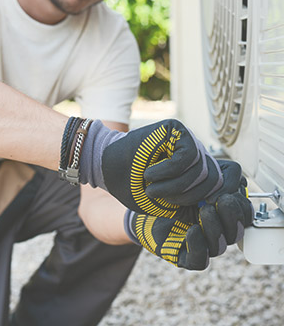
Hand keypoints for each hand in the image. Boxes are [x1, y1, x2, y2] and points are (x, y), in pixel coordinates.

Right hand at [81, 118, 222, 213]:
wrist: (109, 169)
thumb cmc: (137, 188)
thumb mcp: (169, 204)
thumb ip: (195, 203)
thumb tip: (221, 203)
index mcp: (199, 171)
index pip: (229, 180)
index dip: (225, 196)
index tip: (205, 209)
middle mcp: (197, 154)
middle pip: (215, 180)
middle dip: (189, 197)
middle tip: (161, 198)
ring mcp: (188, 139)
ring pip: (201, 170)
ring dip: (174, 187)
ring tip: (151, 188)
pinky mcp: (176, 129)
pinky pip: (186, 157)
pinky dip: (167, 172)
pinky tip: (150, 174)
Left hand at [129, 173, 253, 261]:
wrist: (142, 205)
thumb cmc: (170, 190)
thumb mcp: (193, 178)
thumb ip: (215, 176)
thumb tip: (237, 180)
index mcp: (221, 213)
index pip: (244, 215)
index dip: (241, 204)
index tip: (229, 190)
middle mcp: (215, 232)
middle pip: (236, 232)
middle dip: (232, 215)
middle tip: (223, 199)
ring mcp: (201, 246)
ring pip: (219, 246)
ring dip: (215, 227)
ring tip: (204, 209)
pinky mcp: (185, 257)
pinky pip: (200, 260)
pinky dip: (199, 245)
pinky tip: (193, 230)